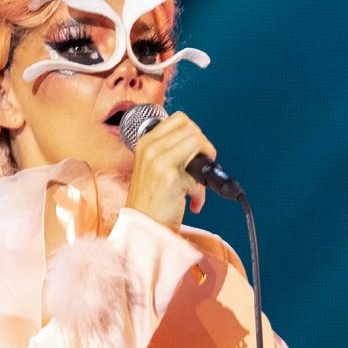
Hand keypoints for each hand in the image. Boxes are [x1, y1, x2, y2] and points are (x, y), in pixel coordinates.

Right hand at [124, 111, 216, 230]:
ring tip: (197, 186)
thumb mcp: (152, 168)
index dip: (194, 134)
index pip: (179, 119)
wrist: (142, 228)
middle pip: (192, 128)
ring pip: (198, 142)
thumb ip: (169, 152)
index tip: (195, 152)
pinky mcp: (170, 176)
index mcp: (145, 142)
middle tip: (200, 169)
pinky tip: (193, 202)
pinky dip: (201, 190)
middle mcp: (150, 148)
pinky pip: (200, 171)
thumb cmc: (150, 203)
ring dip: (205, 164)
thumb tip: (198, 144)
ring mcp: (158, 160)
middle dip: (204, 148)